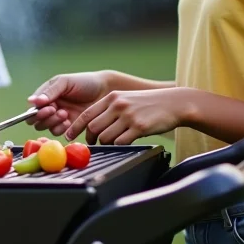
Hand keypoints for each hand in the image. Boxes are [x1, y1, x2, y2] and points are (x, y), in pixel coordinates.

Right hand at [27, 71, 109, 136]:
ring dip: (53, 122)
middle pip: (35, 120)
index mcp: (46, 95)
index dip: (36, 110)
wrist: (105, 90)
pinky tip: (69, 122)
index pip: (32, 107)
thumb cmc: (85, 82)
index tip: (49, 106)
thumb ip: (49, 91)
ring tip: (65, 114)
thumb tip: (32, 101)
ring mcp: (59, 118)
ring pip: (46, 127)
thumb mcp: (65, 82)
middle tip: (57, 110)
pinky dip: (61, 129)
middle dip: (44, 117)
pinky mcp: (69, 127)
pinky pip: (58, 133)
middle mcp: (50, 107)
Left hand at [65, 88, 189, 144]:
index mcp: (112, 97)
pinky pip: (121, 142)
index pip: (87, 114)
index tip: (69, 135)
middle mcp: (118, 105)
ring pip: (106, 137)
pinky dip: (119, 146)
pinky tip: (124, 143)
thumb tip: (93, 125)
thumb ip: (110, 109)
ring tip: (112, 143)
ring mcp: (128, 116)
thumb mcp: (127, 99)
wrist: (174, 103)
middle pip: (93, 127)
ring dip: (106, 144)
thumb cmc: (149, 104)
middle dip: (91, 139)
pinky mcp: (139, 127)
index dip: (76, 127)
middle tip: (94, 144)